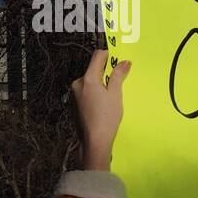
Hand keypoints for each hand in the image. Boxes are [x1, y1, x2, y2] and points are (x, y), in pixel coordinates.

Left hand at [71, 49, 130, 170]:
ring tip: (110, 98)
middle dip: (105, 74)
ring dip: (99, 85)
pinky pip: (85, 93)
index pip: (97, 57)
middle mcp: (77, 84)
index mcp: (87, 79)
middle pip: (92, 70)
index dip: (108, 55)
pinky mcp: (73, 105)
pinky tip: (101, 107)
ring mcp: (73, 95)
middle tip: (117, 84)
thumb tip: (124, 62)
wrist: (93, 141)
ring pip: (89, 82)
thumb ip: (118, 76)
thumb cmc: (106, 117)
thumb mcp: (115, 95)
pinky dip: (93, 94)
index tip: (118, 61)